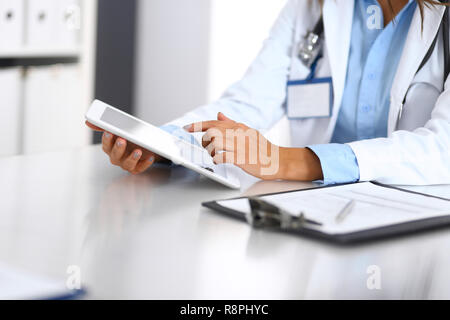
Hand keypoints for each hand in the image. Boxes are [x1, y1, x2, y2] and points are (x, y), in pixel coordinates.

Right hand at [85, 121, 163, 174]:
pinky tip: (151, 156)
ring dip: (132, 158)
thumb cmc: (128, 138)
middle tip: (122, 140)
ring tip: (138, 151)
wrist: (143, 147)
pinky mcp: (136, 168)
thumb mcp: (119, 131)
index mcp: (110, 148)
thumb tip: (88, 121)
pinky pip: (140, 168)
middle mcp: (116, 158)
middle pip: (115, 155)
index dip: (107, 140)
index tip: (109, 132)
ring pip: (127, 164)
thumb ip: (105, 125)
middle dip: (118, 148)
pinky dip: (146, 163)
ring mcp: (126, 164)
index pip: (106, 145)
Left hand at [184, 113, 322, 180]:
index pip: (214, 122)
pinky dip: (216, 159)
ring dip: (210, 150)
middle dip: (204, 141)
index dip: (197, 125)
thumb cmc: (262, 148)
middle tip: (206, 147)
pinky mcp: (241, 158)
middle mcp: (238, 134)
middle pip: (211, 132)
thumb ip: (231, 123)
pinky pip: (221, 156)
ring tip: (214, 154)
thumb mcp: (247, 130)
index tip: (186, 128)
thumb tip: (219, 114)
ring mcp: (239, 146)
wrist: (277, 160)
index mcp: (238, 126)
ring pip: (214, 142)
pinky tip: (219, 161)